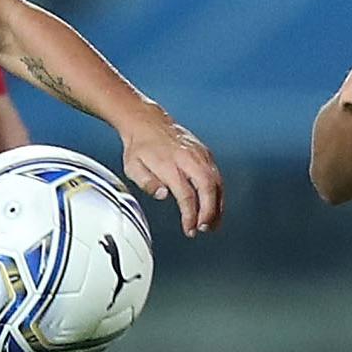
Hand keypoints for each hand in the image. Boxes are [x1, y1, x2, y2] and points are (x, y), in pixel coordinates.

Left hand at [119, 110, 221, 236]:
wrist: (147, 122)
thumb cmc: (140, 146)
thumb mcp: (132, 167)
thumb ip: (147, 183)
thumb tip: (163, 195)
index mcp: (170, 164)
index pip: (186, 195)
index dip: (190, 215)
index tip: (189, 229)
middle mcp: (188, 158)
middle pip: (207, 188)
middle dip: (210, 211)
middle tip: (205, 228)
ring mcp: (199, 154)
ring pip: (217, 182)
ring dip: (218, 205)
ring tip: (212, 223)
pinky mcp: (205, 152)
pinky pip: (217, 175)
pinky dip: (218, 193)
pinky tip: (215, 205)